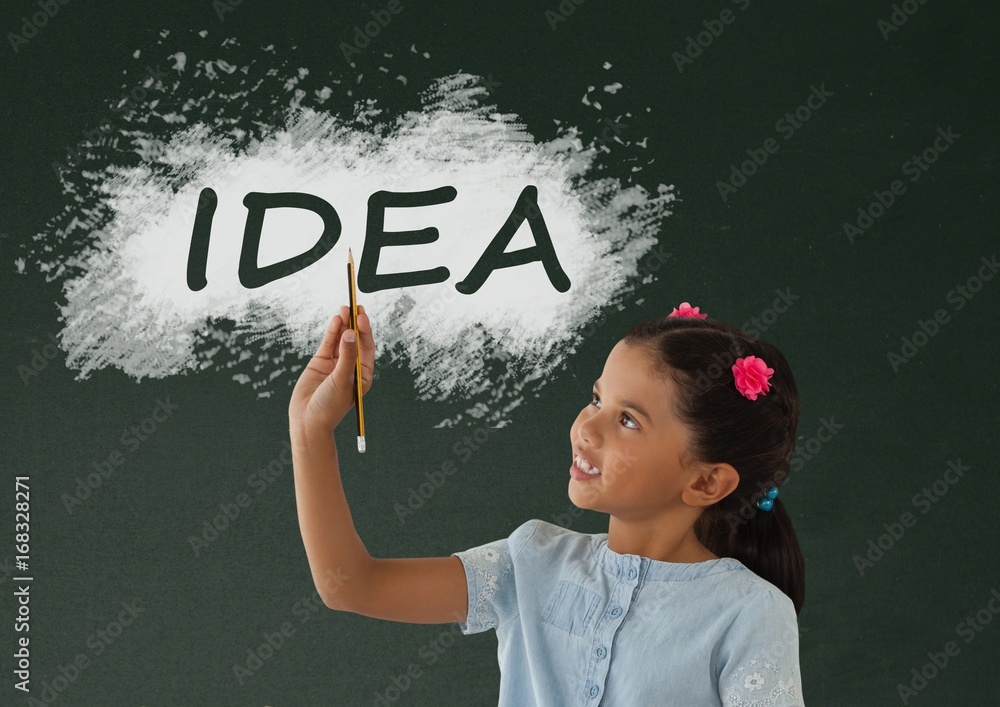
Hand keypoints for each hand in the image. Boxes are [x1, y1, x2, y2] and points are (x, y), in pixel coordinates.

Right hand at [289, 305, 374, 432]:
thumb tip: (350, 333)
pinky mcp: (320, 362)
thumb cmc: (330, 406)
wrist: (308, 420)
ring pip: (341, 339)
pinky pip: (328, 343)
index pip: (367, 347)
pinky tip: (336, 319)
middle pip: (355, 340)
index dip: (365, 331)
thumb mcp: (342, 380)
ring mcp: (335, 363)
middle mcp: (350, 367)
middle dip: (355, 324)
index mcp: (363, 374)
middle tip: (355, 306)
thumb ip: (346, 356)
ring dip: (343, 324)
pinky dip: (332, 332)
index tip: (362, 316)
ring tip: (344, 308)